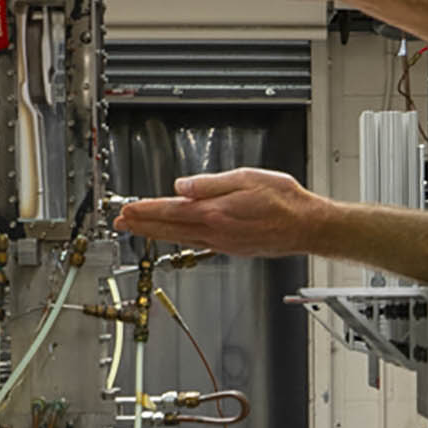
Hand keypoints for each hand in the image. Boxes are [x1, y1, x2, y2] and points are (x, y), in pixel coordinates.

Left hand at [113, 168, 332, 257]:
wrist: (307, 227)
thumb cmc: (285, 201)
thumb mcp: (247, 179)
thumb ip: (210, 183)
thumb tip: (182, 186)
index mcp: (216, 213)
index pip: (171, 210)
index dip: (146, 209)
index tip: (127, 209)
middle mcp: (216, 232)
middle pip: (169, 228)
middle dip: (142, 224)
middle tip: (121, 222)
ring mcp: (222, 243)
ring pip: (180, 238)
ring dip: (155, 233)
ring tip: (137, 229)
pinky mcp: (231, 248)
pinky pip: (195, 243)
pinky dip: (177, 239)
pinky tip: (173, 236)